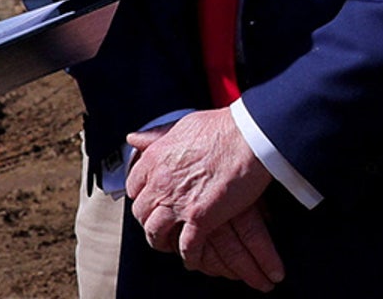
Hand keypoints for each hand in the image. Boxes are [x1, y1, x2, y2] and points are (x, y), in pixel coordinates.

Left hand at [125, 109, 283, 290]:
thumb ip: (156, 137)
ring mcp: (178, 203)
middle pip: (141, 212)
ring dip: (161, 241)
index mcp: (154, 159)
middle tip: (158, 224)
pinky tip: (193, 257)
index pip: (133, 186)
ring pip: (155, 233)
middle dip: (148, 221)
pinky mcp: (200, 219)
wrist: (249, 137)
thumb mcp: (181, 125)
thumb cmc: (222, 127)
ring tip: (169, 245)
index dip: (141, 196)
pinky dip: (189, 255)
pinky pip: (186, 246)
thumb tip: (133, 138)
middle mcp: (160, 182)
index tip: (149, 200)